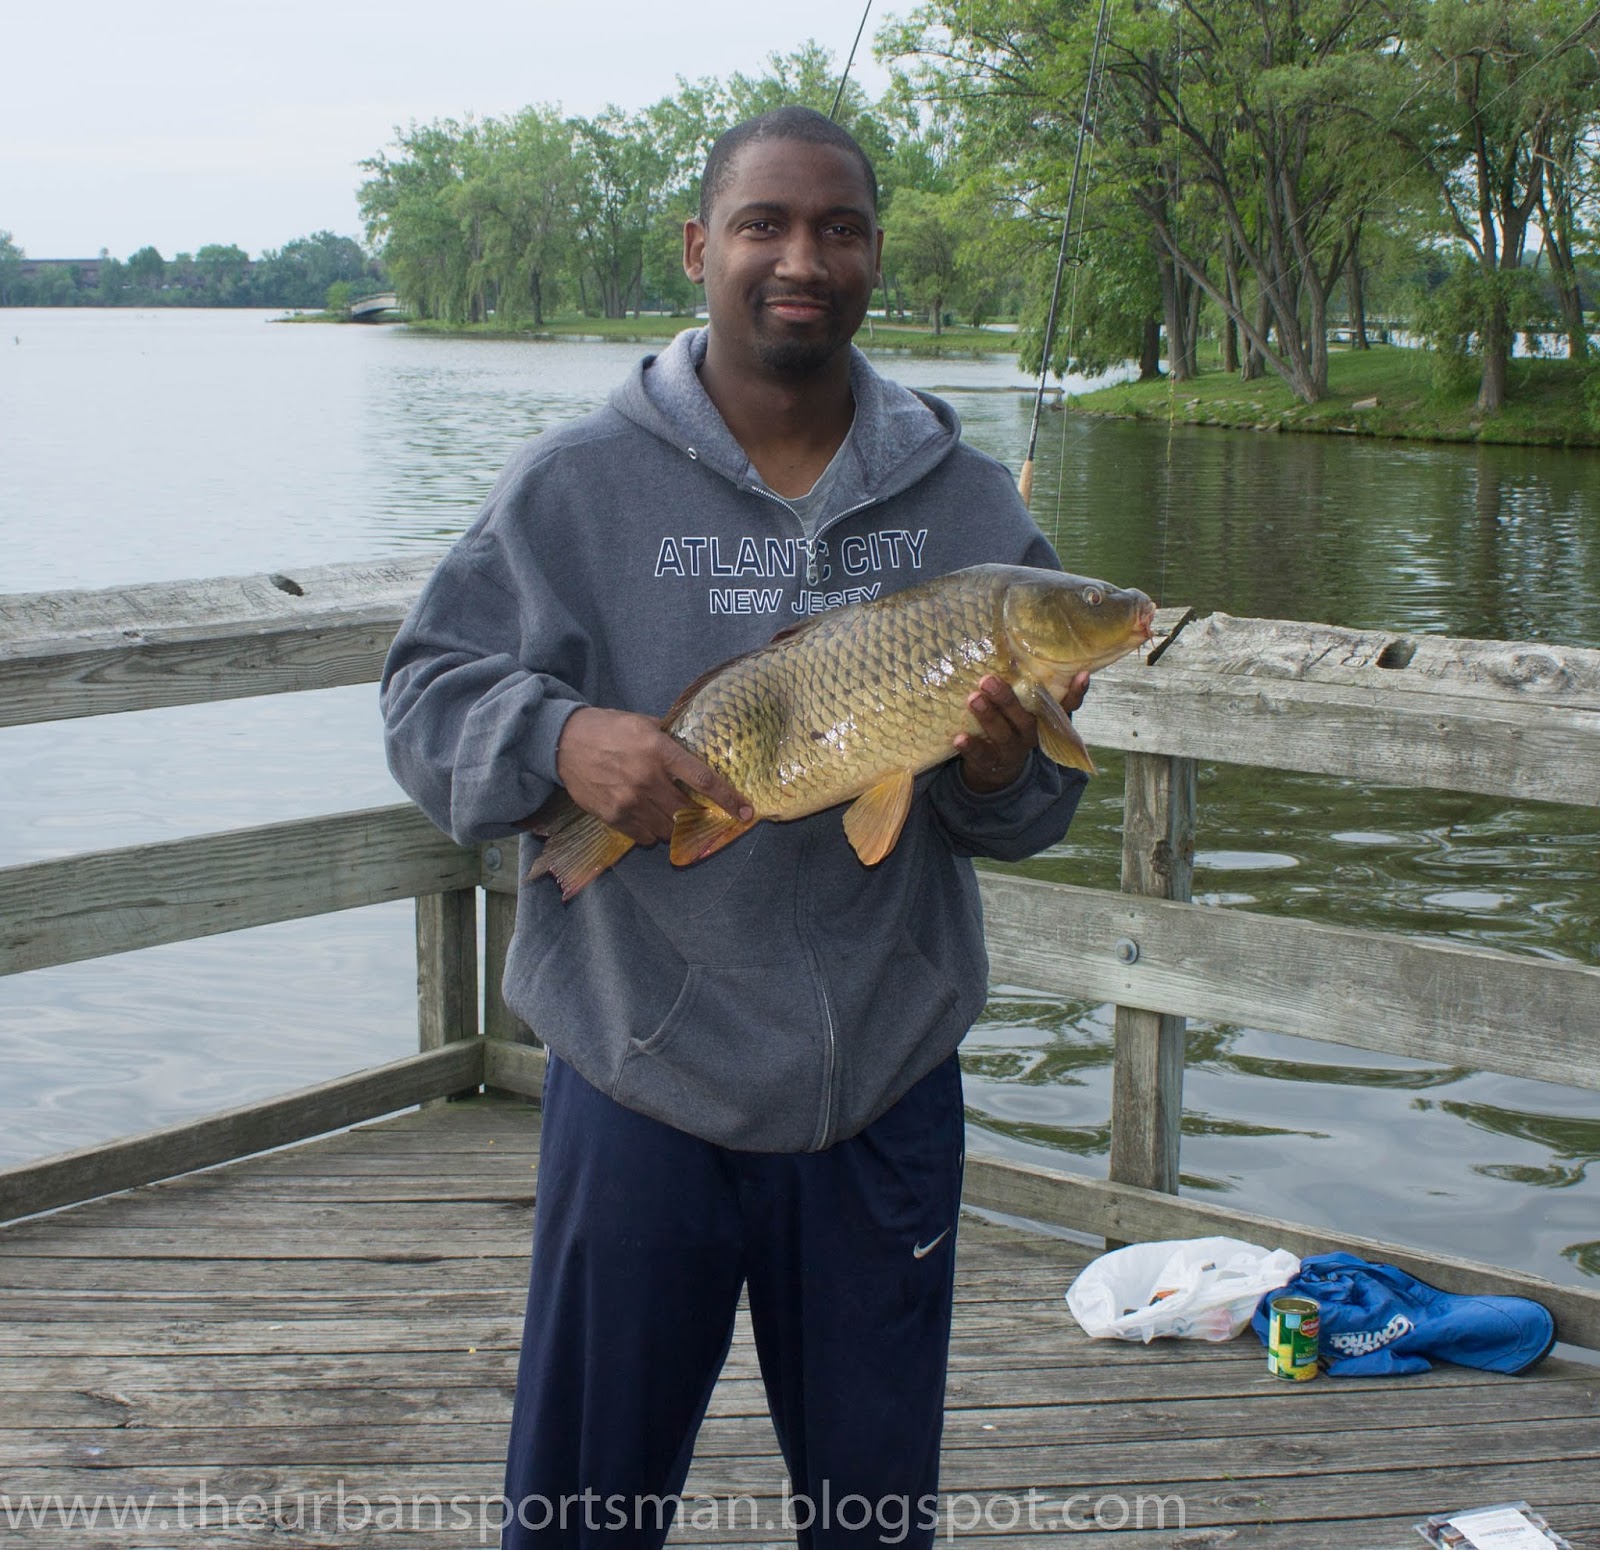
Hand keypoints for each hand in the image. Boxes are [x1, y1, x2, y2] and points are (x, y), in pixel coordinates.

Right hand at [556, 707, 752, 845]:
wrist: (564, 742)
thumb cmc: (608, 728)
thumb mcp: (643, 724)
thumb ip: (670, 741)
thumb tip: (696, 753)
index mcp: (659, 750)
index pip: (703, 779)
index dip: (728, 799)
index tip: (746, 812)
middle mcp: (647, 778)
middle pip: (687, 811)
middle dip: (698, 816)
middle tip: (699, 813)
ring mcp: (629, 800)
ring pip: (668, 829)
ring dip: (674, 826)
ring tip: (669, 814)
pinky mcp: (613, 816)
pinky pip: (644, 837)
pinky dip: (651, 833)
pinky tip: (647, 819)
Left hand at [953, 672, 1089, 792]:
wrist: (996, 769)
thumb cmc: (1009, 723)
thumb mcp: (1021, 707)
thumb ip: (1021, 685)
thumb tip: (1007, 641)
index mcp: (1043, 718)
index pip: (1066, 705)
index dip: (1076, 692)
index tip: (1082, 673)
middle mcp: (1031, 734)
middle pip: (1025, 718)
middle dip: (1007, 700)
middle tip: (988, 680)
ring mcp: (1012, 750)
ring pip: (1004, 735)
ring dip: (989, 717)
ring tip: (973, 698)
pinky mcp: (992, 763)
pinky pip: (983, 756)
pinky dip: (971, 747)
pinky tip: (958, 737)